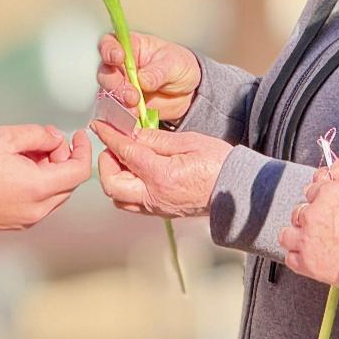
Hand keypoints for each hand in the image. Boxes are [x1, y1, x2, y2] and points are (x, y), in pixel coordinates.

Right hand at [0, 124, 91, 231]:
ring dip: (50, 172)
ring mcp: (26, 220)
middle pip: (68, 184)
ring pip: (54, 194)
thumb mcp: (5, 138)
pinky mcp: (15, 223)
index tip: (78, 137)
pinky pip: (39, 202)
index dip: (83, 150)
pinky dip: (38, 184)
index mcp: (38, 189)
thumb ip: (39, 135)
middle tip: (45, 141)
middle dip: (63, 159)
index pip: (79, 172)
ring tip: (27, 154)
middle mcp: (37, 210)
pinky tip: (19, 170)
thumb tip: (56, 138)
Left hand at [90, 119, 227, 218]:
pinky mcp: (162, 212)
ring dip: (116, 177)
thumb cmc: (220, 165)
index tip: (100, 127)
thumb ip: (156, 138)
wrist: (238, 190)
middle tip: (115, 146)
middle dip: (107, 163)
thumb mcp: (189, 141)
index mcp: (161, 175)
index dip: (109, 136)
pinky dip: (128, 186)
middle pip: (111, 184)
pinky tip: (137, 172)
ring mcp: (157, 207)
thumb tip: (134, 133)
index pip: (125, 152)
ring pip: (119, 197)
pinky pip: (134, 203)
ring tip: (127, 160)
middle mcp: (155, 196)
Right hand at [97, 32, 200, 123]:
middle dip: (115, 85)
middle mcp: (119, 67)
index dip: (109, 50)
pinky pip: (116, 113)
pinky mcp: (123, 106)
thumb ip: (158, 71)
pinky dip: (123, 118)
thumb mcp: (174, 64)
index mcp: (130, 47)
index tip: (118, 58)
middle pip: (105, 73)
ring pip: (108, 95)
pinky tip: (134, 121)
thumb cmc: (177, 67)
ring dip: (119, 104)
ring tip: (135, 112)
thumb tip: (142, 79)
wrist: (186, 92)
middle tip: (132, 96)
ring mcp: (120, 87)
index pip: (110, 43)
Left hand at [280, 178, 338, 287]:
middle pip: (299, 211)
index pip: (314, 190)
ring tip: (308, 243)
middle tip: (321, 227)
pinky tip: (307, 259)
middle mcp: (313, 212)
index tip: (325, 207)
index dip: (320, 200)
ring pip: (286, 234)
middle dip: (308, 219)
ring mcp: (306, 237)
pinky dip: (297, 258)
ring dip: (296, 237)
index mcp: (330, 192)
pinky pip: (290, 258)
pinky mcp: (305, 261)